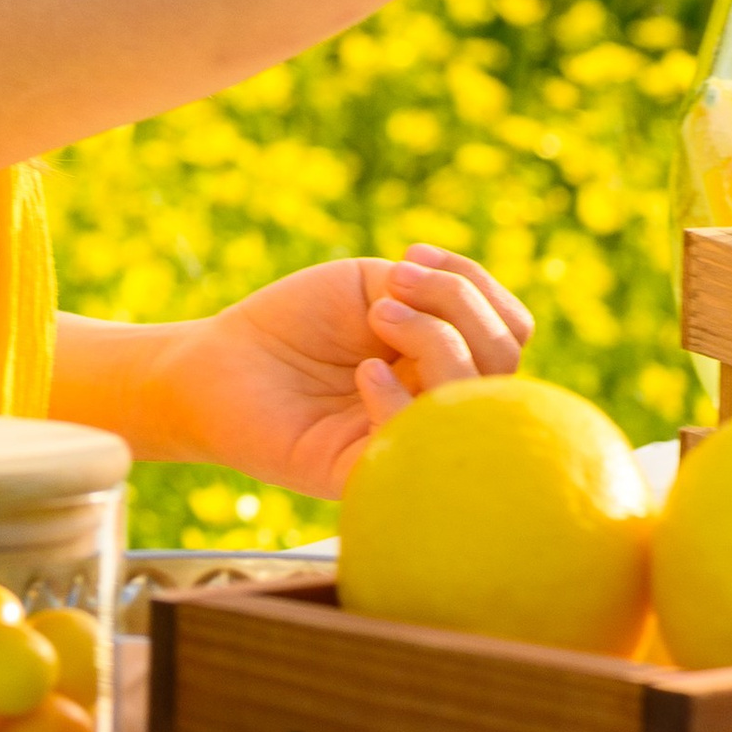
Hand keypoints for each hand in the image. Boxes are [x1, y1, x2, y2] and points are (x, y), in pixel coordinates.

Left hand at [137, 245, 530, 499]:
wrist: (221, 364)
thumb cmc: (294, 323)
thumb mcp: (370, 288)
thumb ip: (430, 299)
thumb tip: (466, 320)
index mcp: (446, 356)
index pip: (510, 329)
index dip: (477, 285)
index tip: (412, 256)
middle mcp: (441, 400)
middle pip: (503, 359)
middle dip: (459, 304)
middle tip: (392, 287)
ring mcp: (413, 438)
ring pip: (477, 401)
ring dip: (437, 338)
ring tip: (380, 314)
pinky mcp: (374, 475)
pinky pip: (421, 449)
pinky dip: (403, 400)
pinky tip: (365, 373)